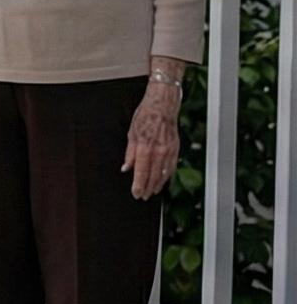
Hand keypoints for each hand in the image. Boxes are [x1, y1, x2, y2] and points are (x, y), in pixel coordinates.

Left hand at [126, 82, 183, 198]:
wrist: (163, 106)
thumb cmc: (145, 117)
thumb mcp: (131, 134)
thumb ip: (129, 154)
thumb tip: (126, 168)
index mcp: (145, 147)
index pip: (142, 172)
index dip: (139, 185)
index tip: (136, 193)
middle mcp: (159, 151)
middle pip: (154, 176)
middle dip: (148, 188)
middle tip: (143, 196)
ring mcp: (169, 150)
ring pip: (165, 174)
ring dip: (158, 185)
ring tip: (152, 192)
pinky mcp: (176, 149)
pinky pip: (172, 166)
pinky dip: (167, 176)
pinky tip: (163, 180)